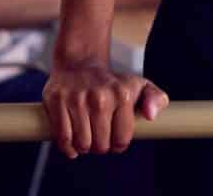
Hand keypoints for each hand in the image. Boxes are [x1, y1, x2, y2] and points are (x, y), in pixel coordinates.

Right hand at [43, 59, 168, 157]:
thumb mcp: (139, 86)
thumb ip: (156, 98)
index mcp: (122, 94)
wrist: (80, 64)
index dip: (117, 144)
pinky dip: (67, 146)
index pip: (121, 140)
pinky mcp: (56, 100)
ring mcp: (77, 98)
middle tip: (98, 134)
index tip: (114, 136)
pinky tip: (72, 141)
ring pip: (81, 144)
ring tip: (86, 134)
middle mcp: (100, 96)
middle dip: (100, 146)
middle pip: (100, 146)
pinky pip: (62, 138)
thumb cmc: (112, 83)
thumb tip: (151, 116)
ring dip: (83, 146)